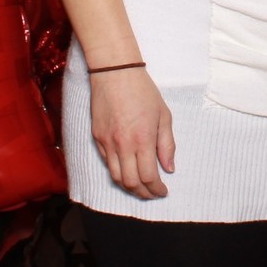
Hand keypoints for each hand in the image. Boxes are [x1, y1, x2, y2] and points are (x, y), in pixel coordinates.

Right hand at [89, 65, 174, 198]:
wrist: (115, 73)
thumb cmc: (142, 91)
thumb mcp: (163, 115)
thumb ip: (167, 144)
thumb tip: (169, 168)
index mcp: (143, 139)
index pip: (148, 177)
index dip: (157, 189)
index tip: (163, 191)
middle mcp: (123, 145)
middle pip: (131, 183)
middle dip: (143, 193)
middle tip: (153, 193)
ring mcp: (108, 142)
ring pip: (116, 177)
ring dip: (129, 187)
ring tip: (140, 187)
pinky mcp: (97, 138)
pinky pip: (107, 163)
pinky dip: (118, 172)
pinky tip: (127, 170)